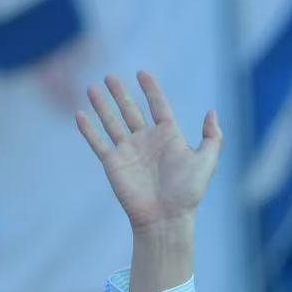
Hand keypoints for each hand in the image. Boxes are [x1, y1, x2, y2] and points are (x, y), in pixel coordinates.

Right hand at [75, 70, 220, 233]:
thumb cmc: (188, 192)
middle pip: (131, 110)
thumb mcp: (206, 161)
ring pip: (112, 121)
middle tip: (110, 75)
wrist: (166, 218)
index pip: (158, 106)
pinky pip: (98, 142)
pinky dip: (88, 129)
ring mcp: (128, 151)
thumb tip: (212, 112)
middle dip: (120, 93)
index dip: (151, 90)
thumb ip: (212, 137)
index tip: (142, 73)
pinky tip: (79, 114)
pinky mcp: (113, 163)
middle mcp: (147, 140)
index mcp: (169, 136)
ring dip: (102, 105)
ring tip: (92, 87)